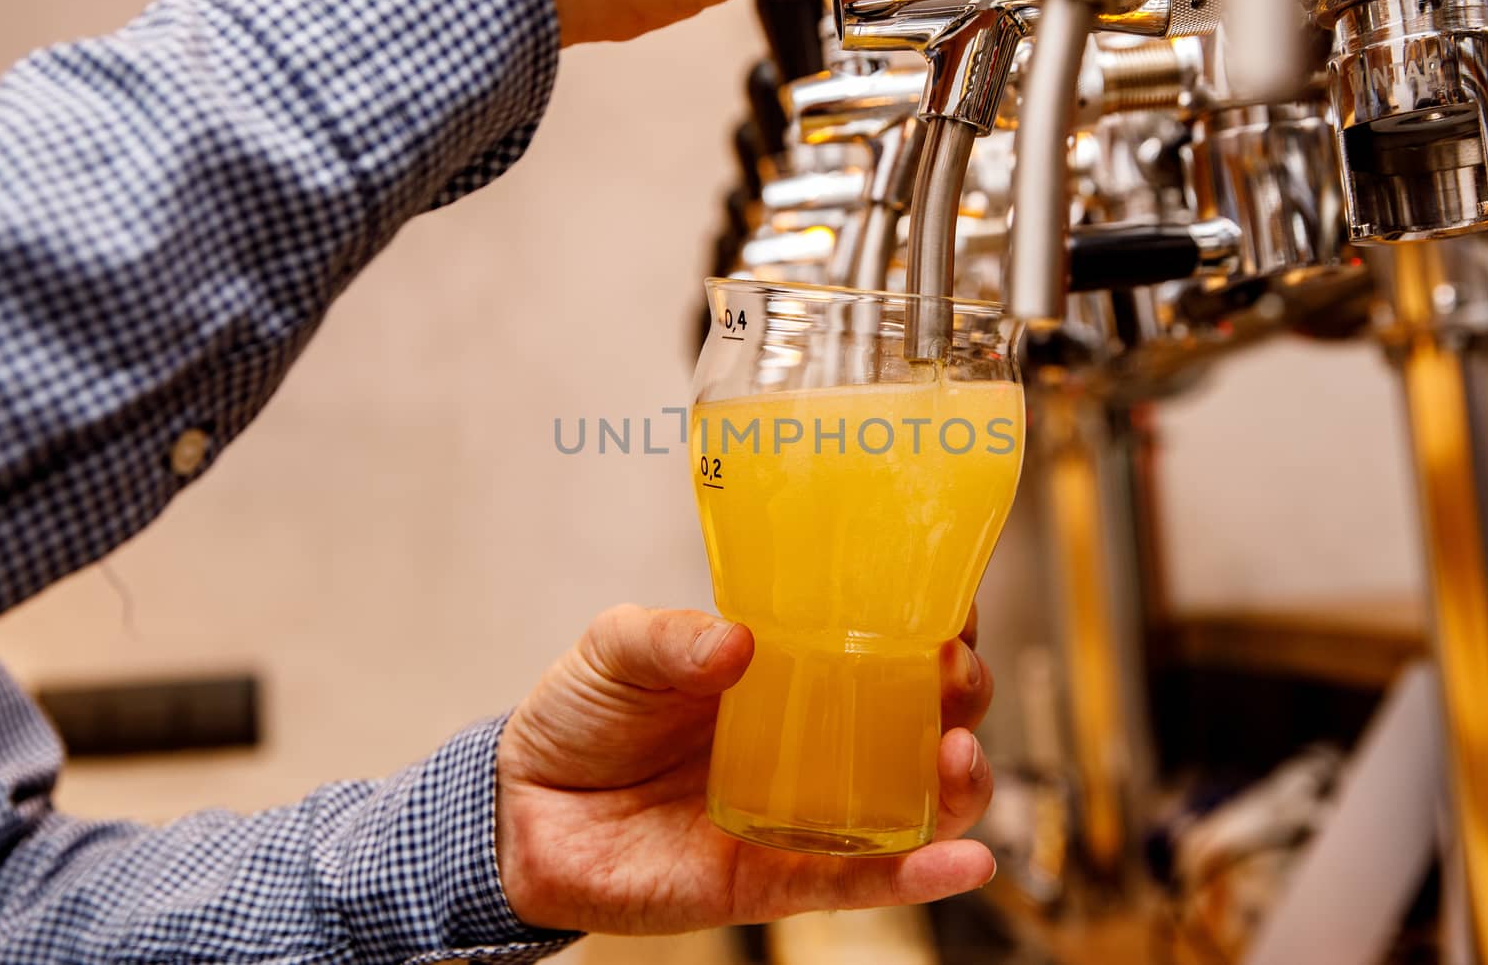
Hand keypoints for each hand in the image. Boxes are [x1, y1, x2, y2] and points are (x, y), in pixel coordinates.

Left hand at [495, 603, 996, 933]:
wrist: (524, 810)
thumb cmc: (582, 716)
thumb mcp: (615, 649)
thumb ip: (667, 637)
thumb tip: (738, 640)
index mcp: (784, 672)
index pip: (883, 642)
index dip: (932, 623)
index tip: (952, 605)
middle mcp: (812, 742)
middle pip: (920, 718)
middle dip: (959, 695)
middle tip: (954, 674)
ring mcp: (802, 814)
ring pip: (912, 806)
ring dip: (958, 784)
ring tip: (959, 755)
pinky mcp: (776, 881)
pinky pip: (859, 882)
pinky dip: (917, 876)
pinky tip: (963, 862)